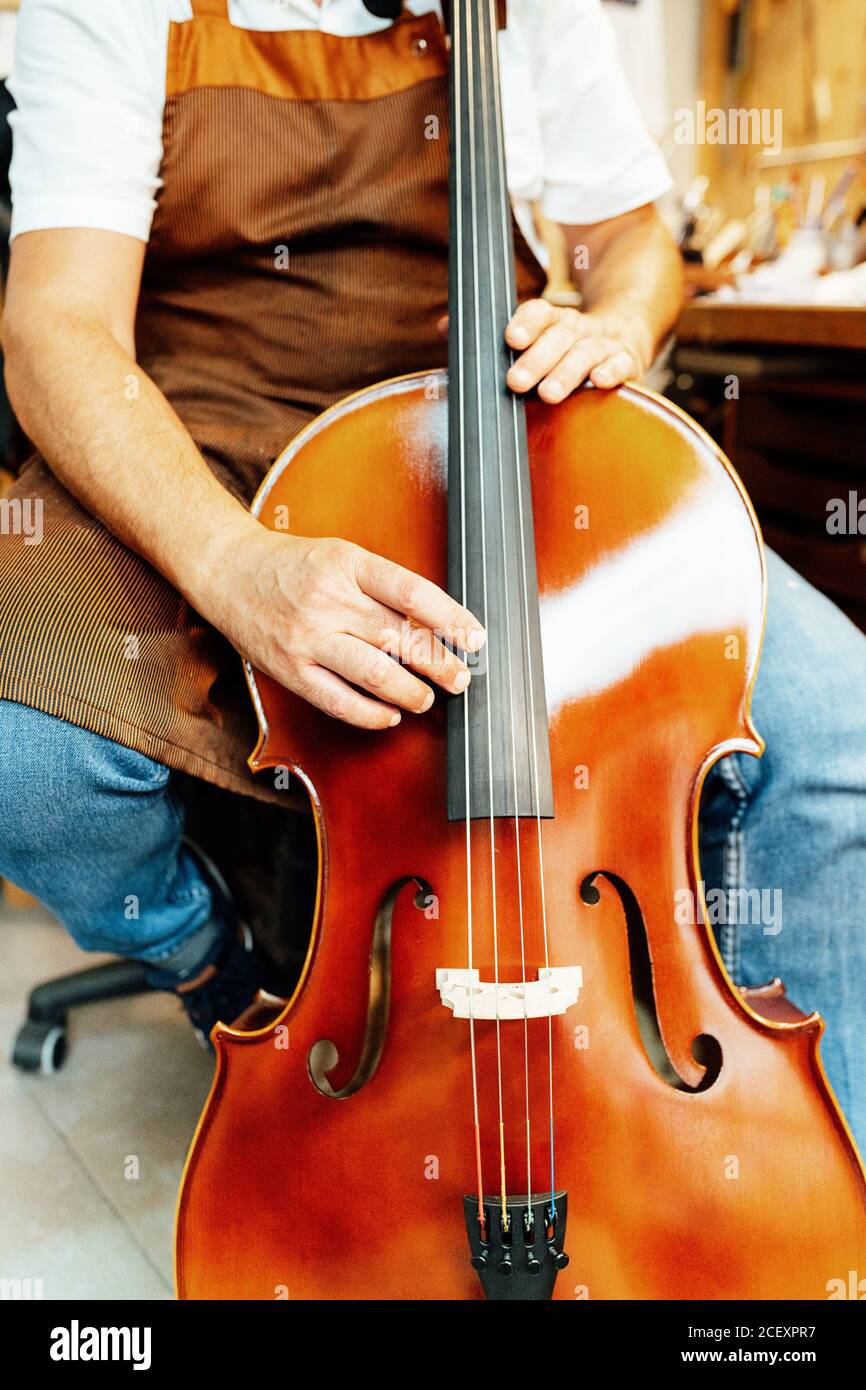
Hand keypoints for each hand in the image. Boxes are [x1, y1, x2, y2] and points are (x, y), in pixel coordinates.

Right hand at [212, 529, 485, 730]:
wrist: (229, 572)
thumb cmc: (294, 566)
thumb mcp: (343, 556)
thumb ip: (385, 585)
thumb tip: (438, 624)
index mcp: (348, 564)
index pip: (413, 593)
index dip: (451, 619)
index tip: (475, 638)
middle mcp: (329, 600)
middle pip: (400, 638)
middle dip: (440, 664)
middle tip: (462, 678)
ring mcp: (308, 638)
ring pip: (375, 673)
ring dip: (412, 693)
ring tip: (427, 698)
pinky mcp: (291, 670)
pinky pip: (340, 702)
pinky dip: (372, 714)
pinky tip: (389, 714)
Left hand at [504, 301, 651, 402]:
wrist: (624, 337)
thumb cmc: (570, 351)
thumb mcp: (546, 344)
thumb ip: (519, 356)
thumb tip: (476, 363)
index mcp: (555, 321)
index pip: (540, 314)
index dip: (526, 324)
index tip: (512, 339)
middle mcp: (579, 329)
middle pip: (559, 338)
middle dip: (536, 360)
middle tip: (516, 381)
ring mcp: (604, 343)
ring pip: (585, 353)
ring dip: (566, 373)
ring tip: (548, 393)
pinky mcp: (627, 361)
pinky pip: (620, 364)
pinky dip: (610, 371)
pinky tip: (599, 381)